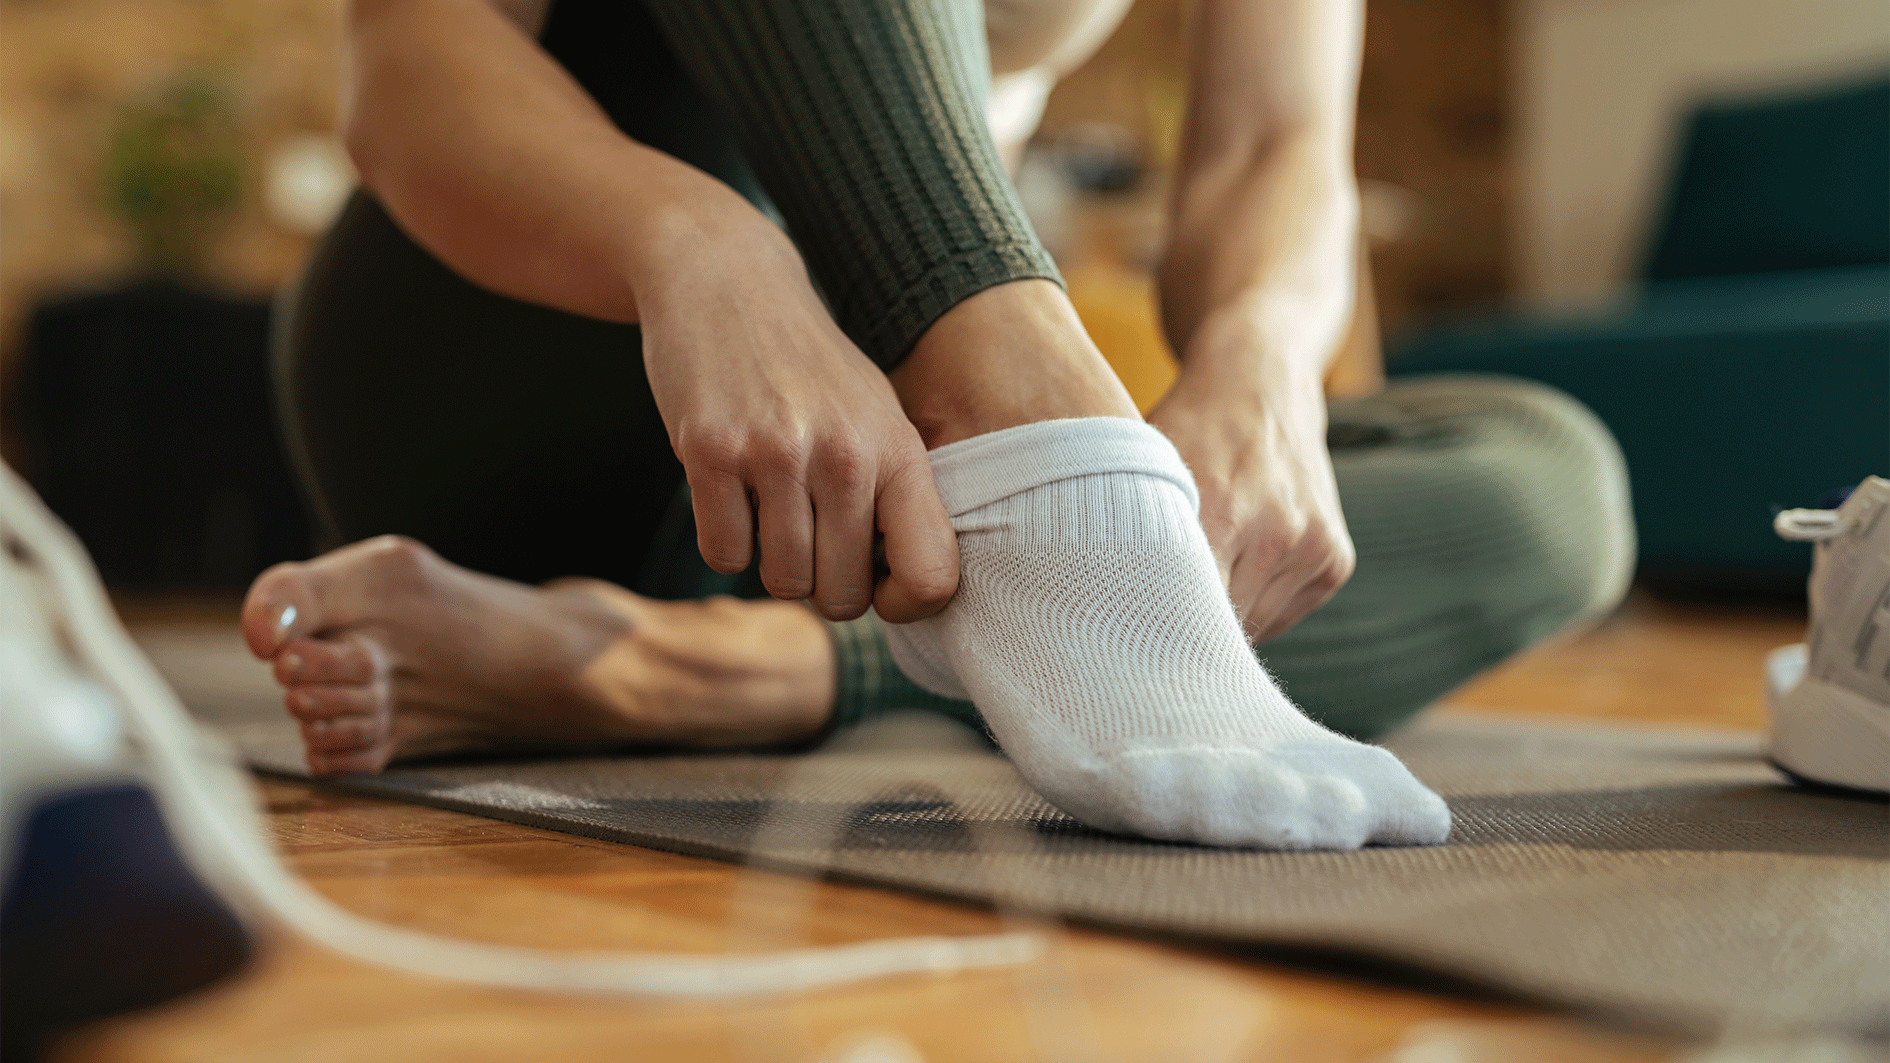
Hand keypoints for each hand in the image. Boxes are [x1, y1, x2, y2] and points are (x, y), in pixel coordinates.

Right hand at [636, 221, 957, 622]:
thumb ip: (895, 497)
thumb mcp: (876, 417)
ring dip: (770, 562)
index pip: (932, 576)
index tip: (877, 586)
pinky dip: (725, 541)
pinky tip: (730, 494)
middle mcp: (844, 454)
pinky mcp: (711, 452)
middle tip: (808, 540)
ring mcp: (775, 453)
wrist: (727, 282)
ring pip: (782, 581)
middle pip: (842, 596)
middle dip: (822, 586)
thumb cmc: (807, 367)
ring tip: (770, 509)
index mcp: (898, 450)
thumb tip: (907, 595)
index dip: (904, 604)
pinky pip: (724, 555)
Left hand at [1147, 313, 1354, 641]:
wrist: (1262, 384)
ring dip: (1223, 619)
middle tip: (1151, 621)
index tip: (1128, 636)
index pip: (1184, 613)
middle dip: (1184, 629)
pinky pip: (1284, 616)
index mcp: (1221, 510)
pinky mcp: (1335, 560)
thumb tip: (1088, 598)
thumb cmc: (1188, 429)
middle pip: (1218, 628)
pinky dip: (1255, 606)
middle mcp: (1277, 532)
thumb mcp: (1145, 467)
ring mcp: (1313, 547)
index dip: (1153, 631)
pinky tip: (1237, 566)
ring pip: (1253, 629)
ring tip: (1199, 577)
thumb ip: (1126, 533)